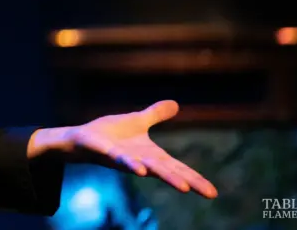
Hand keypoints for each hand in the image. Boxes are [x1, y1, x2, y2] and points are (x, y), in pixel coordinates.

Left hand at [28, 100, 217, 198]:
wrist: (82, 138)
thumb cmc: (110, 134)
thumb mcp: (138, 121)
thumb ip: (155, 115)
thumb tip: (176, 103)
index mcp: (150, 155)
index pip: (177, 168)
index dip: (196, 178)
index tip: (214, 192)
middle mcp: (141, 161)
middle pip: (169, 172)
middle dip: (188, 181)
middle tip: (208, 193)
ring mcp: (124, 159)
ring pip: (147, 169)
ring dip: (164, 177)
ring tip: (183, 187)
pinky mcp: (107, 154)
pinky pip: (120, 160)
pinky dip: (130, 165)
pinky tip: (139, 170)